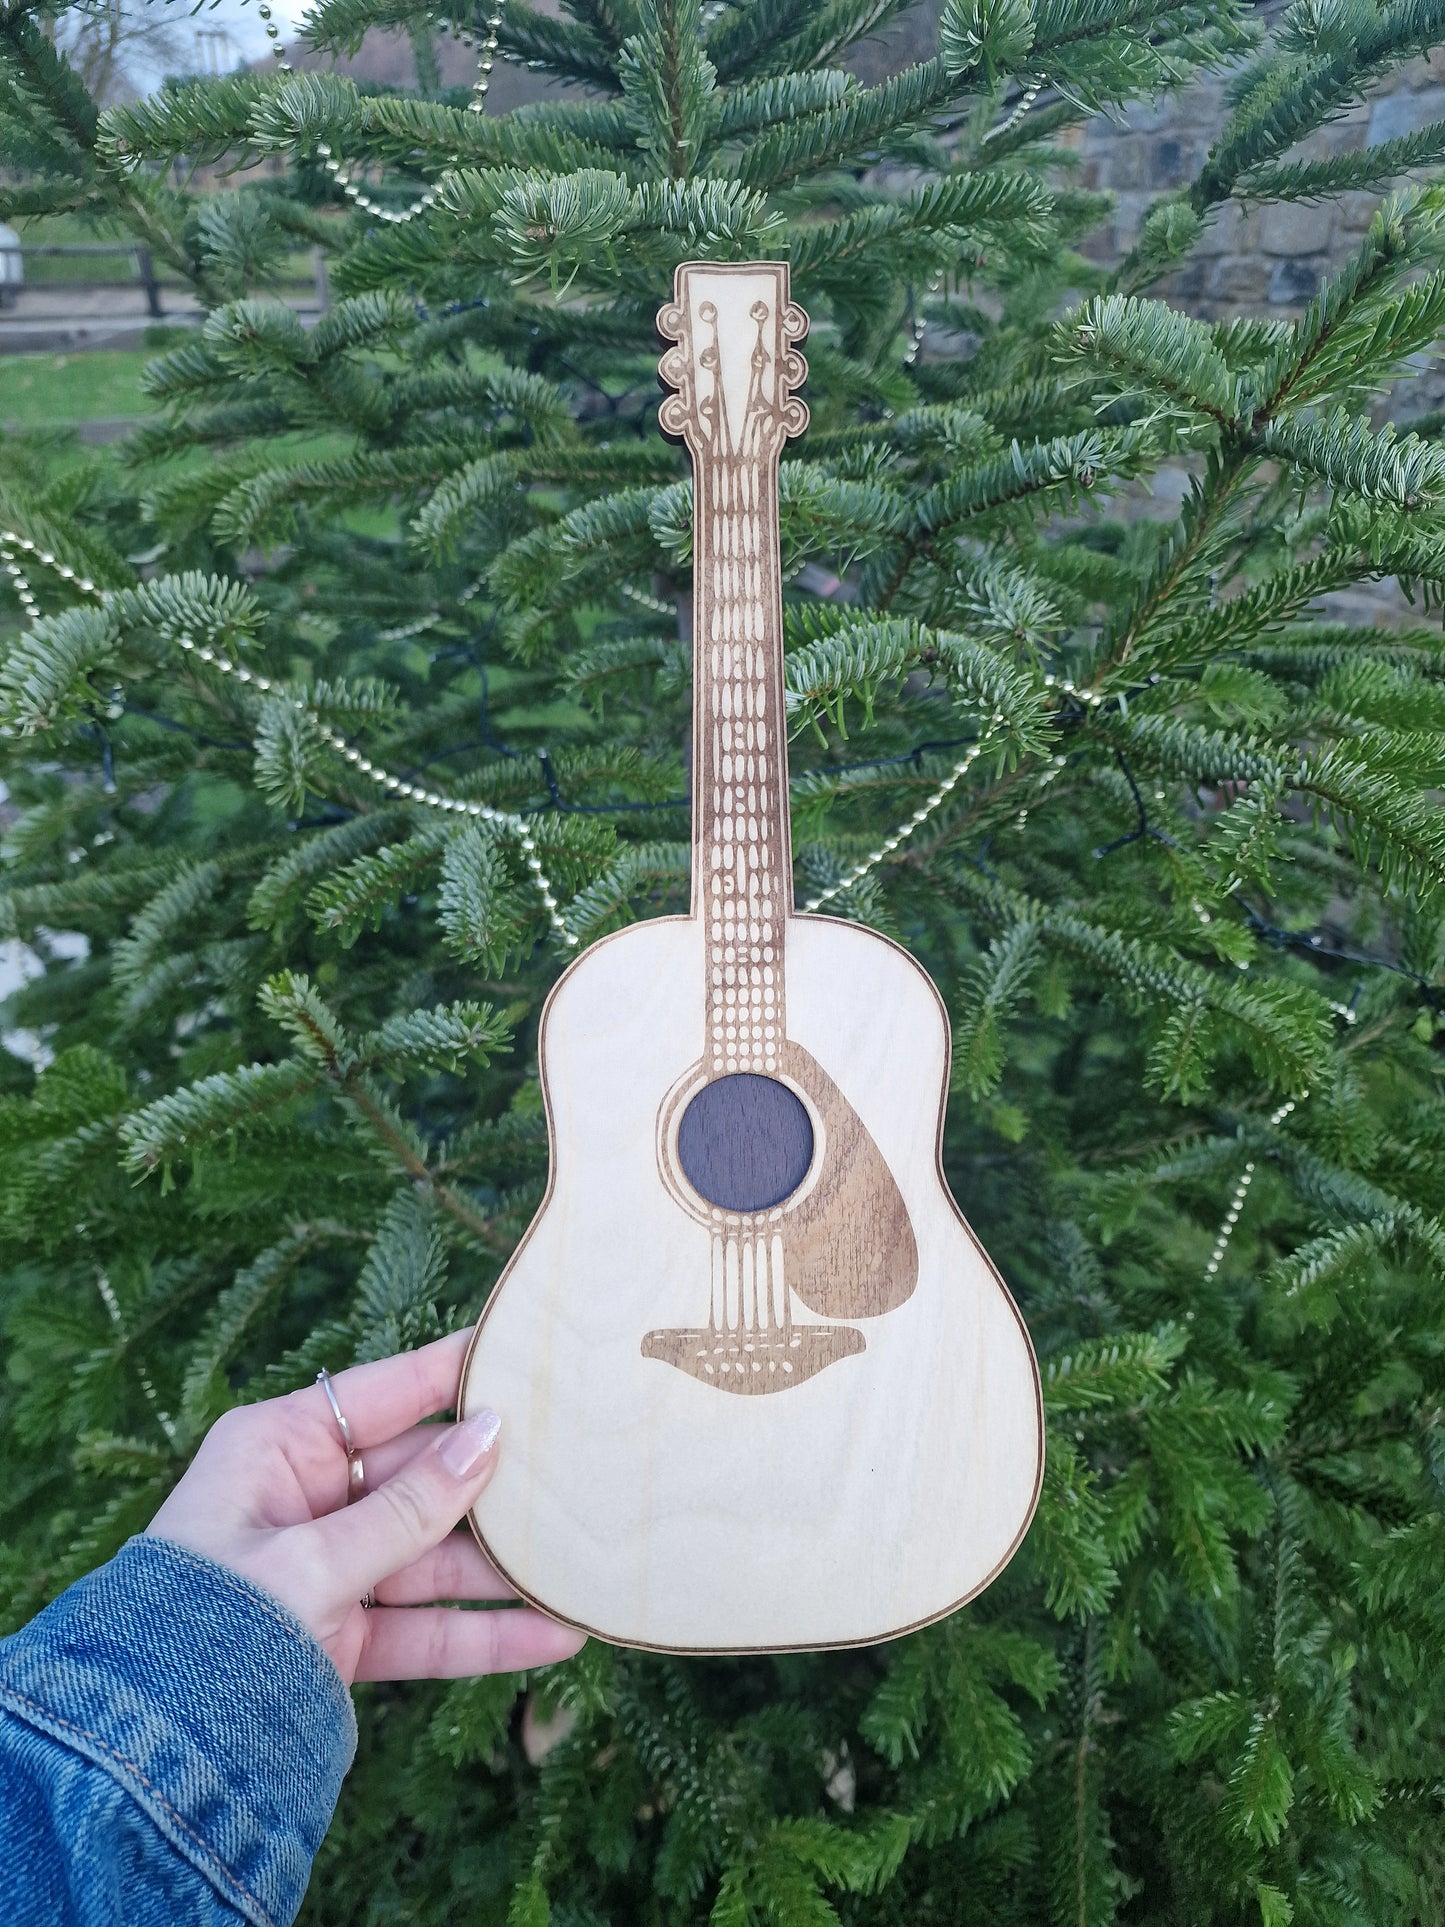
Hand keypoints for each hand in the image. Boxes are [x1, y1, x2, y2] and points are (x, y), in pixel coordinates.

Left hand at [146, 1327, 583, 1684]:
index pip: (386, 1393)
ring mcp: (326, 1572)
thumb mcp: (315, 1556)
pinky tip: (552, 1633)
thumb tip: (488, 1436)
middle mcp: (306, 1500)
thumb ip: (411, 1507)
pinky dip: (484, 1634)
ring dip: (503, 1569)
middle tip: (578, 1469)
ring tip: (581, 1562)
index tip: (527, 1353)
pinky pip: (425, 1627)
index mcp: (278, 1447)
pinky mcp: (341, 1639)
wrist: (148, 1753)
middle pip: (422, 1479)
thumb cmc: (211, 1621)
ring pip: (433, 1558)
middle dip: (496, 1487)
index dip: (456, 1374)